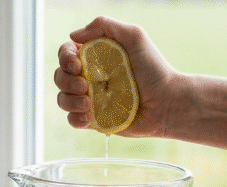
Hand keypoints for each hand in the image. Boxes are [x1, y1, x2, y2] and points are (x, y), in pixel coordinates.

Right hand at [54, 16, 179, 136]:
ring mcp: (91, 99)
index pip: (66, 53)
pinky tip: (89, 116)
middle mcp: (90, 77)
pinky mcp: (95, 120)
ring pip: (62, 99)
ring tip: (89, 103)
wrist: (166, 103)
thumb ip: (104, 26)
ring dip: (70, 100)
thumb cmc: (154, 69)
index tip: (77, 64)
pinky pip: (72, 120)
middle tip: (85, 86)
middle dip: (66, 81)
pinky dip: (75, 118)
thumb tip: (73, 35)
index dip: (65, 57)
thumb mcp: (133, 36)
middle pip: (60, 76)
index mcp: (95, 56)